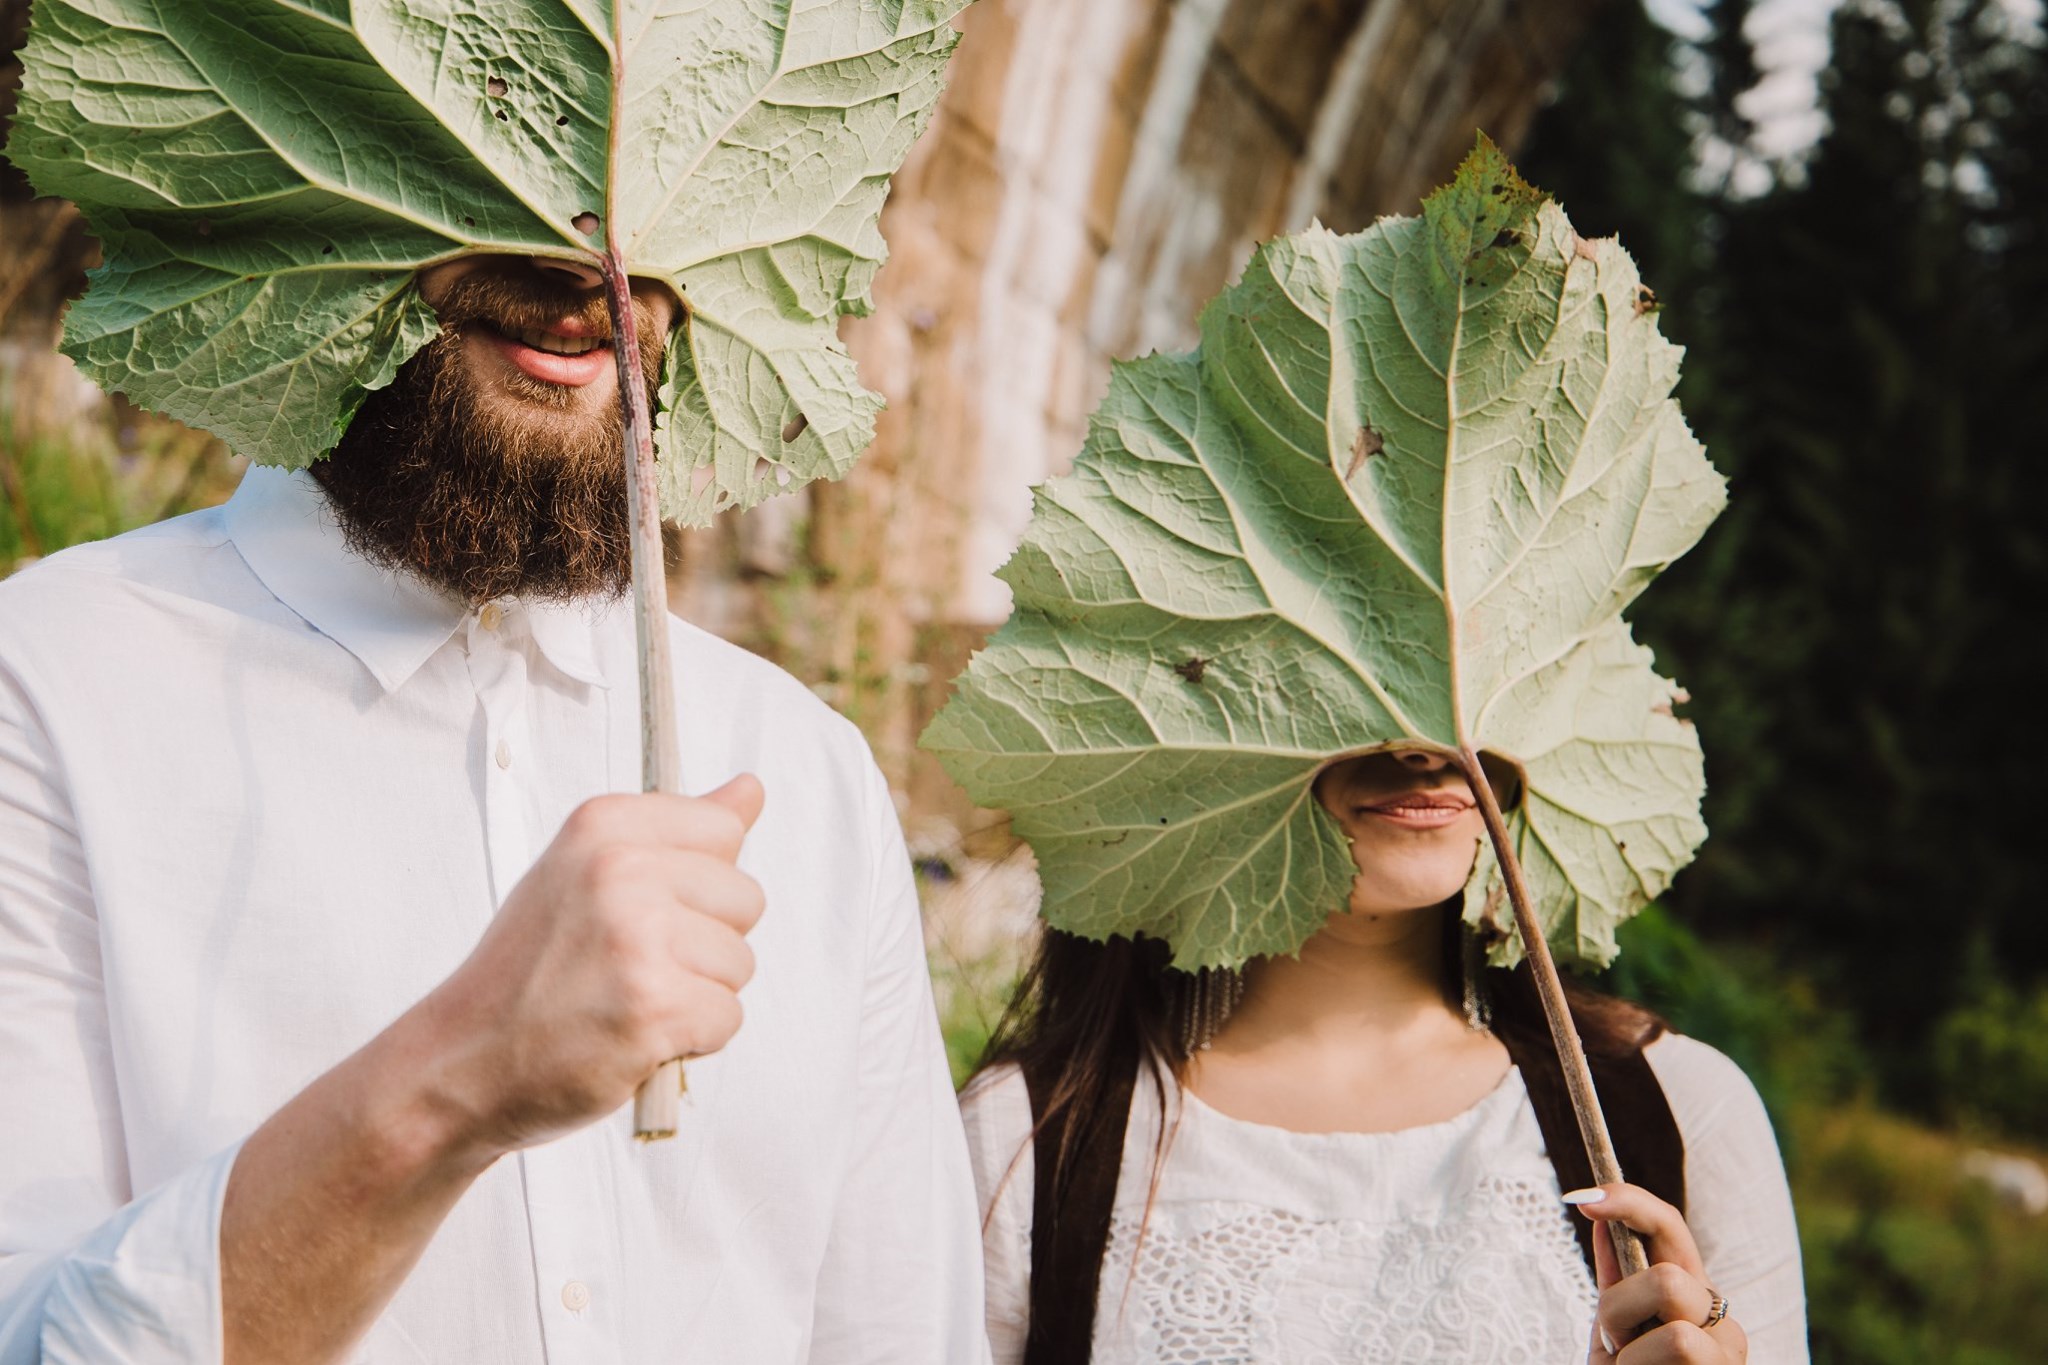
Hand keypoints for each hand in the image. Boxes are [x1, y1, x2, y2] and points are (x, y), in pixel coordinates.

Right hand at [414, 775, 766, 1156]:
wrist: (460, 1060)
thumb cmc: (529, 970)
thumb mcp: (585, 873)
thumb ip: (675, 831)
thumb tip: (751, 790)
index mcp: (603, 825)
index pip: (723, 830)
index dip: (698, 884)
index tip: (644, 909)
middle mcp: (621, 870)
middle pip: (745, 899)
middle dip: (704, 944)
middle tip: (628, 966)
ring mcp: (638, 938)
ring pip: (740, 963)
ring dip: (698, 994)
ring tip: (626, 1000)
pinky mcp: (654, 1006)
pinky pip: (728, 1017)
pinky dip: (692, 1041)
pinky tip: (633, 1036)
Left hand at [1573, 1183, 1746, 1364]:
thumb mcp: (1616, 1332)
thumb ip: (1616, 1280)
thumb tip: (1599, 1216)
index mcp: (1691, 1293)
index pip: (1670, 1227)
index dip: (1629, 1202)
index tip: (1580, 1197)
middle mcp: (1721, 1321)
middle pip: (1668, 1281)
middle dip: (1620, 1312)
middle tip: (1617, 1347)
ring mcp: (1730, 1357)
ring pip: (1676, 1336)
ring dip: (1633, 1359)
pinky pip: (1677, 1361)